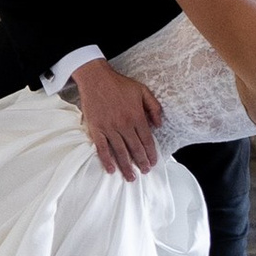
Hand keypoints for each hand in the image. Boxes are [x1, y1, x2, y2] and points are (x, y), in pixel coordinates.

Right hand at [71, 58, 160, 179]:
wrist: (96, 78)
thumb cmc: (119, 84)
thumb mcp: (142, 90)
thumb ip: (154, 107)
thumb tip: (160, 124)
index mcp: (137, 116)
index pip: (147, 140)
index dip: (151, 153)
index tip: (153, 162)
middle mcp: (124, 124)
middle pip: (135, 149)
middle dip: (141, 163)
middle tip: (144, 172)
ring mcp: (109, 128)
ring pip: (120, 152)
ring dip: (126, 166)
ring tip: (131, 177)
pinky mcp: (96, 129)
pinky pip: (102, 148)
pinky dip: (107, 160)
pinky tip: (111, 169)